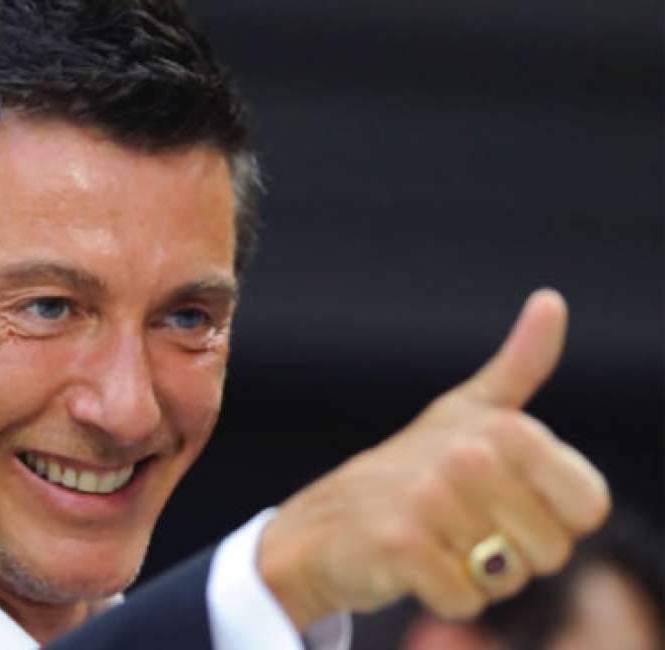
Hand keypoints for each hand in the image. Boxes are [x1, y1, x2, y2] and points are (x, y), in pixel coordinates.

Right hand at [257, 289, 610, 626]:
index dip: (555, 521)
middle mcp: (468, 455)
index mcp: (502, 428)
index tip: (509, 505)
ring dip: (477, 578)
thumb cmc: (408, 470)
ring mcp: (431, 498)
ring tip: (436, 544)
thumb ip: (519, 364)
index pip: (589, 508)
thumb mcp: (466, 412)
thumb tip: (551, 299)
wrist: (323, 523)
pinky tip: (412, 566)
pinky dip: (444, 596)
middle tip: (463, 531)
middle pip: (551, 550)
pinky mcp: (399, 543)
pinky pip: (464, 599)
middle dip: (515, 558)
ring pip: (508, 578)